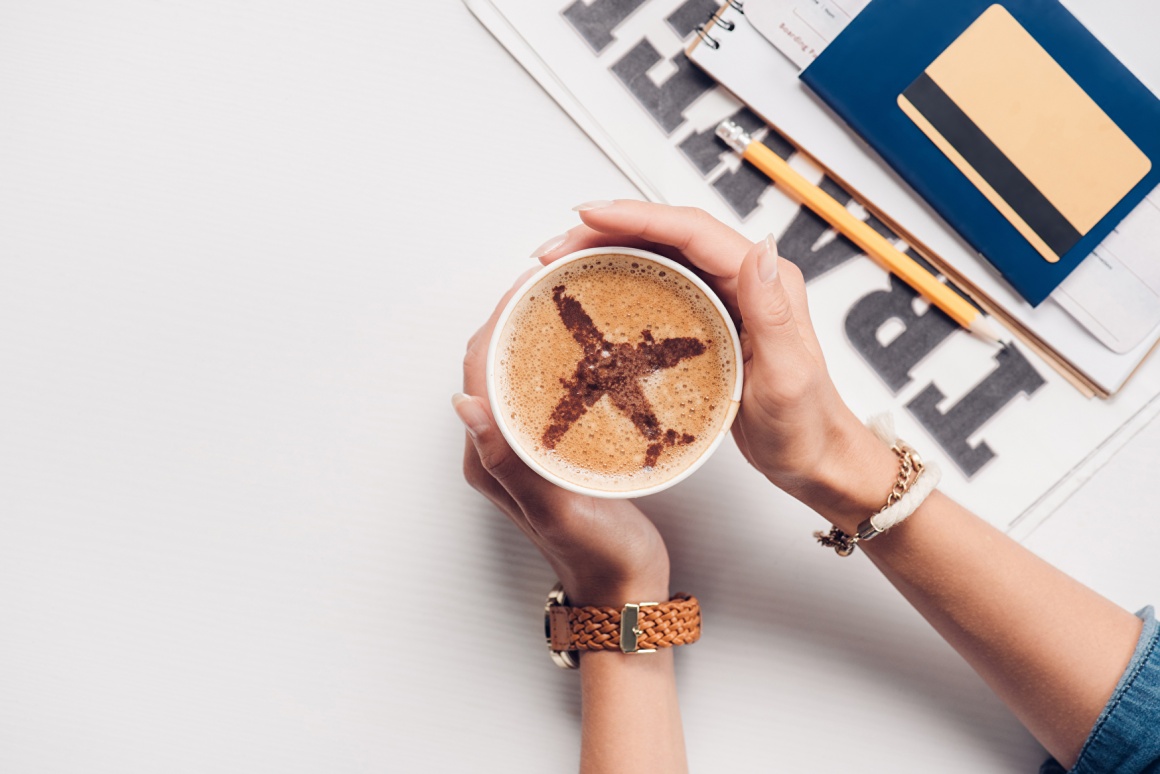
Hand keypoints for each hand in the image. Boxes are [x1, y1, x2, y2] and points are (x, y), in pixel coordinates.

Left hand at [454, 270, 670, 606]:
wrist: (625, 591)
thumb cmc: (598, 557)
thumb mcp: (556, 510)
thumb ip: (509, 462)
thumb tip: (464, 404)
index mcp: (490, 460)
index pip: (478, 372)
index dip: (498, 322)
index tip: (529, 284)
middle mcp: (499, 450)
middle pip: (492, 365)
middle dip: (512, 317)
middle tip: (550, 280)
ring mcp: (524, 449)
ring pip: (516, 374)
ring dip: (532, 333)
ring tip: (564, 299)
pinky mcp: (550, 450)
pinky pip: (542, 390)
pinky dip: (555, 358)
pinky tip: (584, 345)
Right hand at [536, 200, 897, 529]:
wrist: (813, 459)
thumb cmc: (804, 425)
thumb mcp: (789, 374)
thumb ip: (773, 313)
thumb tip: (761, 248)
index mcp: (764, 280)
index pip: (691, 231)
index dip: (636, 216)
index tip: (588, 216)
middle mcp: (744, 279)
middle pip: (666, 233)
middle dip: (606, 230)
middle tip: (555, 249)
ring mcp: (722, 299)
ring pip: (656, 256)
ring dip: (606, 251)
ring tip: (560, 263)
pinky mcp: (705, 322)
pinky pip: (656, 286)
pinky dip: (618, 280)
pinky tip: (590, 290)